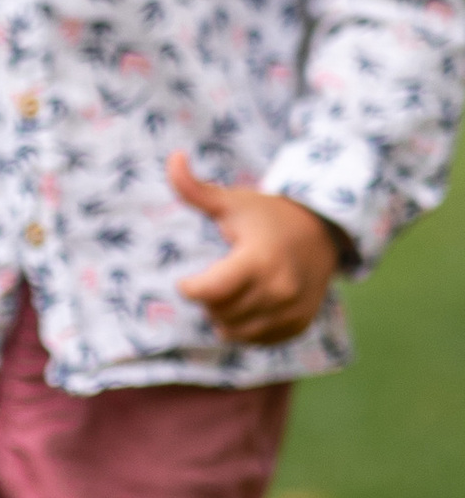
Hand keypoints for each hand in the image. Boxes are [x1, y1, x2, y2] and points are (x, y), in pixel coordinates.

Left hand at [169, 154, 344, 345]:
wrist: (323, 231)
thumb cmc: (268, 215)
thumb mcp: (232, 200)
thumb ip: (195, 188)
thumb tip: (173, 157)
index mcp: (259, 260)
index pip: (208, 292)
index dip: (190, 287)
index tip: (188, 279)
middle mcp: (279, 290)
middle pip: (218, 312)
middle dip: (208, 300)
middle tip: (217, 279)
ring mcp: (291, 310)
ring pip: (235, 331)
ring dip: (223, 317)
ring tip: (230, 293)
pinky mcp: (298, 324)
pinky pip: (257, 340)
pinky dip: (246, 329)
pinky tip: (248, 305)